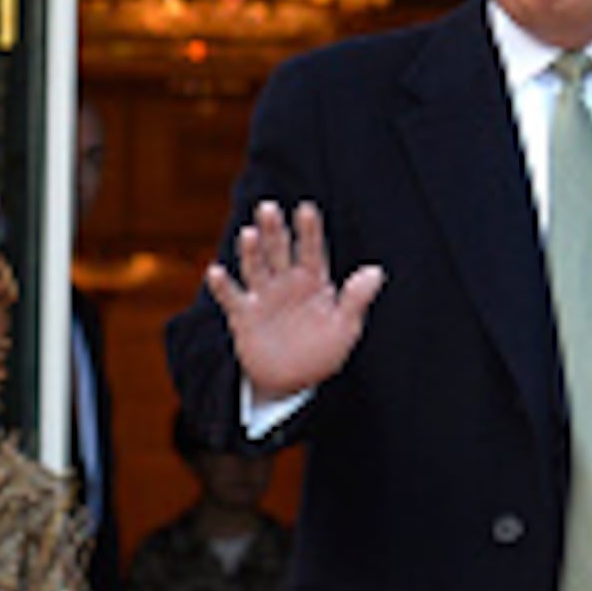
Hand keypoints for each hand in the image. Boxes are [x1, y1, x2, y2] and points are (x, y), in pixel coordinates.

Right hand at [205, 199, 385, 403]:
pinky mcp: (243, 315)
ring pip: (255, 267)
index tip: (306, 209)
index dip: (309, 230)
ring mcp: (263, 296)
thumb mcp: (344, 328)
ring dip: (251, 251)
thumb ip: (356, 300)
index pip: (311, 249)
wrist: (292, 382)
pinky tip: (215, 271)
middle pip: (279, 250)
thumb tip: (376, 272)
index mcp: (313, 280)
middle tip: (268, 208)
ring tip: (249, 233)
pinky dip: (222, 285)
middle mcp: (286, 281)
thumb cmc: (322, 352)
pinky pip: (231, 296)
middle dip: (274, 230)